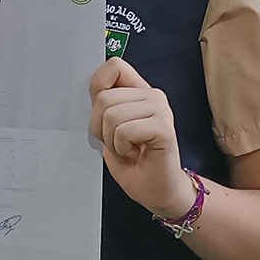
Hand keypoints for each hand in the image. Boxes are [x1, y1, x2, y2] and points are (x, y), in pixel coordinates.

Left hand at [89, 58, 194, 217]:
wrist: (158, 193)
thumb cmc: (135, 163)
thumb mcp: (110, 129)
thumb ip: (105, 105)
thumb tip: (95, 89)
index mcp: (139, 92)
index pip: (114, 66)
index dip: (99, 88)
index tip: (103, 114)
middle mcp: (152, 96)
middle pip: (104, 97)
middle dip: (100, 127)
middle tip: (118, 142)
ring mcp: (160, 110)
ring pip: (112, 115)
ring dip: (112, 141)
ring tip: (128, 149)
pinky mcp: (163, 128)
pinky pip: (125, 131)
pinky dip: (122, 148)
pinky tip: (136, 154)